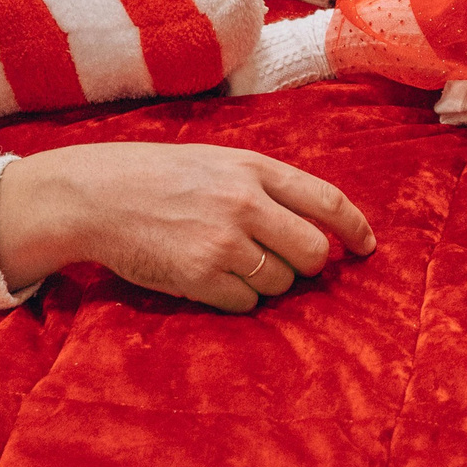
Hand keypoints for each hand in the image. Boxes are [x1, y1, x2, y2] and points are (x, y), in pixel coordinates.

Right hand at [0, 141, 375, 312]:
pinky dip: (236, 299)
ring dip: (265, 282)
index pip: (327, 201)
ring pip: (280, 283)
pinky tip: (209, 278)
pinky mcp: (200, 277)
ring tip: (229, 262)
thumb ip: (266, 186)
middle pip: (313, 252)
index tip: (367, 247)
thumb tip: (317, 224)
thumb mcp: (220, 162)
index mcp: (255, 169)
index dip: (355, 228)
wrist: (98, 196)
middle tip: (283, 262)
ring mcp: (223, 242)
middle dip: (305, 264)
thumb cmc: (161, 177)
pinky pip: (245, 304)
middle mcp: (246, 204)